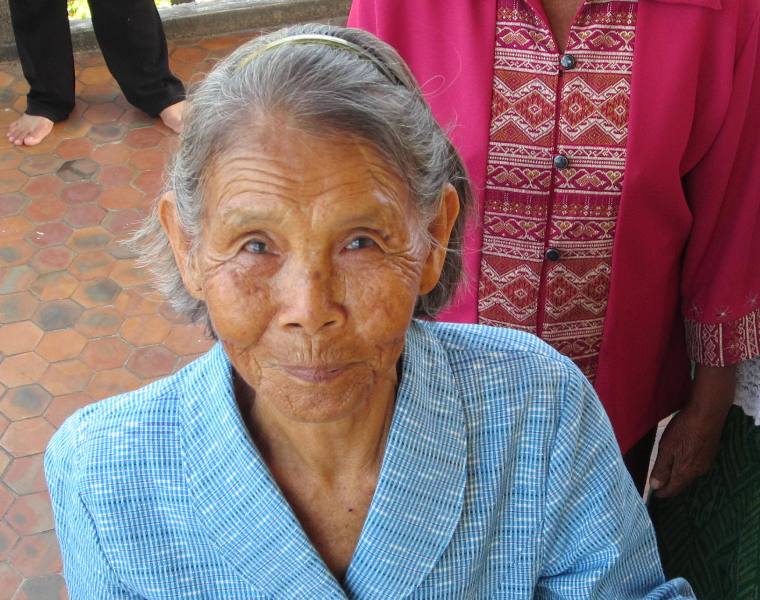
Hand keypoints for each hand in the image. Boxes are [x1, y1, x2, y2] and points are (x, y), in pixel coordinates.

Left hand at [649, 364, 735, 497]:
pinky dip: (686, 469)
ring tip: (670, 477)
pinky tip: (683, 464)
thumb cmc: (683, 430)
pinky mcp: (710, 454)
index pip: (673, 489)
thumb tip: (655, 486)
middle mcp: (697, 472)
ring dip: (679, 477)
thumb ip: (661, 468)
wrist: (708, 414)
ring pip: (689, 475)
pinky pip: (696, 467)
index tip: (655, 495)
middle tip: (660, 487)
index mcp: (685, 472)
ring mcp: (706, 463)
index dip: (662, 493)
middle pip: (682, 483)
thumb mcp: (666, 449)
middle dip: (670, 486)